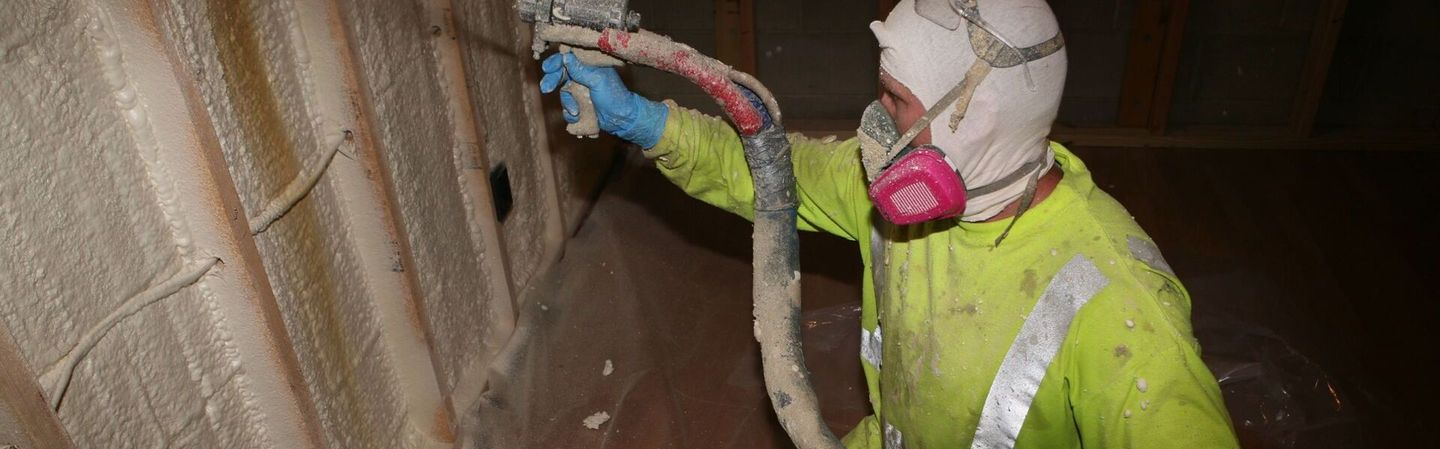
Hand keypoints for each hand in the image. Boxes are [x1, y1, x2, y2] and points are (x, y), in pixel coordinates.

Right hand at [540, 52, 668, 147]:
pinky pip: (568, 108)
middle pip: (560, 75)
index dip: (556, 62)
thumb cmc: (614, 97)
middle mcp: (583, 77)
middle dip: (552, 81)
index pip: (568, 59)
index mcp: (589, 66)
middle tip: (545, 88)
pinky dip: (571, 115)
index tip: (548, 68)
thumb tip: (566, 57)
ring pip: (564, 94)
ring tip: (577, 112)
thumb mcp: (597, 81)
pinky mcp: (580, 106)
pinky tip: (578, 118)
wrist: (622, 119)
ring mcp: (581, 92)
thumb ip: (581, 70)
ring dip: (568, 104)